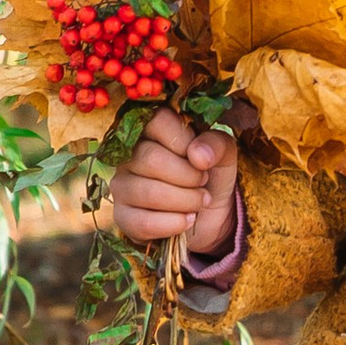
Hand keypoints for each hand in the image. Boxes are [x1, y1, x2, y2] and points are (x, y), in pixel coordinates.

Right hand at [110, 106, 238, 250]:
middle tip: (203, 183)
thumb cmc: (210, 177)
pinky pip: (143, 222)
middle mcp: (128, 155)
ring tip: (200, 202)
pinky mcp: (123, 217)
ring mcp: (121, 185)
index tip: (200, 158)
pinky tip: (188, 220)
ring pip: (149, 192)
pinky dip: (174, 223)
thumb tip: (197, 154)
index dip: (184, 141)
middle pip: (151, 159)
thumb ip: (217, 145)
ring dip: (186, 201)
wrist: (208, 217)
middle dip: (189, 176)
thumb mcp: (224, 156)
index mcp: (151, 131)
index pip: (157, 121)